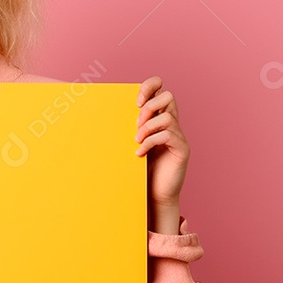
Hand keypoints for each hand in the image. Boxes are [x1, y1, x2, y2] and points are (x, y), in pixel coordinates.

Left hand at [135, 76, 188, 229]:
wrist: (155, 195)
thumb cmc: (140, 170)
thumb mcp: (131, 144)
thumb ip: (127, 128)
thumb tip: (100, 114)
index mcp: (159, 118)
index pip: (160, 90)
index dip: (150, 86)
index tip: (136, 101)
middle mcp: (172, 124)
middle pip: (168, 96)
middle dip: (149, 106)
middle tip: (137, 123)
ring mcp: (178, 136)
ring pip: (168, 116)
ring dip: (147, 127)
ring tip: (136, 141)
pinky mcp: (182, 150)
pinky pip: (168, 135)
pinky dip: (150, 142)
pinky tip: (139, 153)